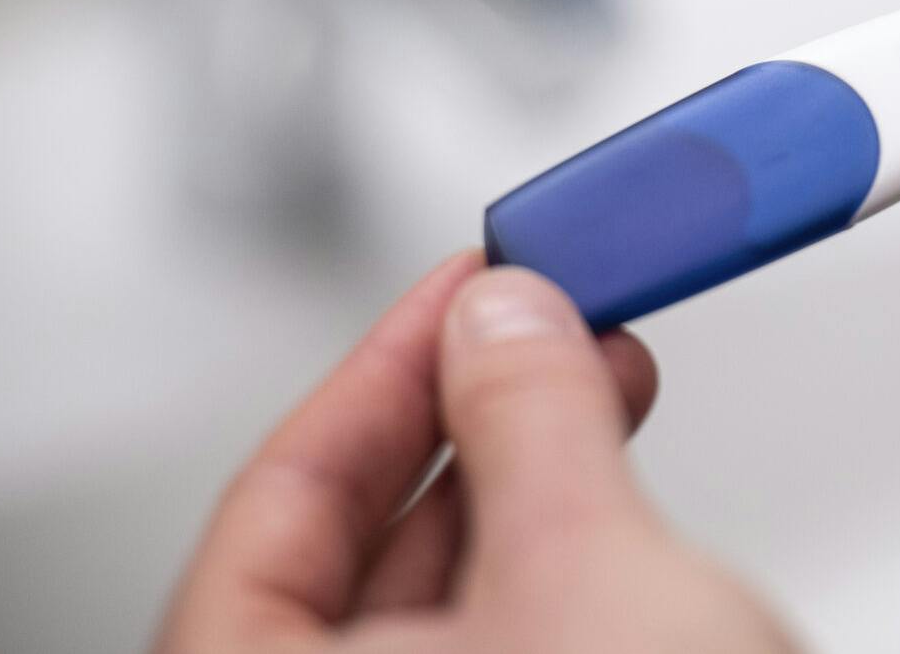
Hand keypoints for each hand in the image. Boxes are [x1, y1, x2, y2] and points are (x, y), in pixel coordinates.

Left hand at [155, 252, 795, 652]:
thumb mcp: (589, 575)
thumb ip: (532, 423)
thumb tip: (505, 321)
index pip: (276, 510)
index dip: (379, 372)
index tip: (468, 281)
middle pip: (360, 554)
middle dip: (471, 416)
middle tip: (547, 317)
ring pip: (451, 601)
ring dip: (531, 473)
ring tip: (607, 375)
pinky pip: (517, 640)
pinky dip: (569, 550)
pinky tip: (624, 485)